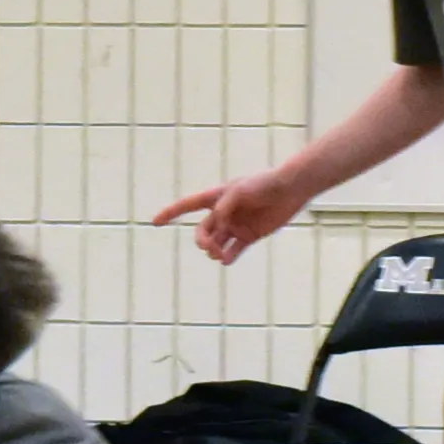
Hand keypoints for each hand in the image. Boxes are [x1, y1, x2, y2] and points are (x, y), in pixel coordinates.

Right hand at [150, 170, 301, 264]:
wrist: (289, 189)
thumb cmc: (264, 184)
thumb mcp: (240, 190)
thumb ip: (225, 206)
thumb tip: (216, 223)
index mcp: (216, 197)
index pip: (187, 205)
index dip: (170, 213)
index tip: (154, 221)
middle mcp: (223, 213)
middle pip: (202, 232)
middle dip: (202, 242)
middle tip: (210, 249)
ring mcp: (235, 225)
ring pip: (216, 244)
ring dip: (213, 251)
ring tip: (220, 254)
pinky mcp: (249, 236)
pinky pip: (233, 251)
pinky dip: (227, 257)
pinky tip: (226, 259)